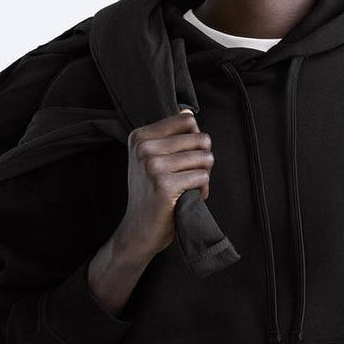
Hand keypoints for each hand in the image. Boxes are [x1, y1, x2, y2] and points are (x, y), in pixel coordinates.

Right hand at [119, 109, 214, 261]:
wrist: (138, 230)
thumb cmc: (151, 195)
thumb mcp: (152, 160)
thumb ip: (169, 137)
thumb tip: (188, 112)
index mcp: (140, 137)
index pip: (187, 120)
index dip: (195, 141)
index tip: (185, 159)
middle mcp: (144, 148)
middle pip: (201, 139)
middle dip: (203, 160)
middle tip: (190, 177)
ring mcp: (152, 166)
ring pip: (205, 158)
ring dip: (204, 177)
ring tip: (189, 188)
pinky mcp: (164, 185)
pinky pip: (203, 178)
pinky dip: (203, 191)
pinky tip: (189, 199)